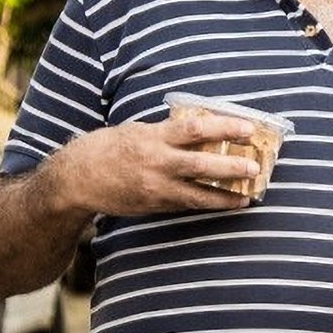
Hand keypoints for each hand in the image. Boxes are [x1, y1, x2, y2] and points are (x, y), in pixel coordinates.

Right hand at [55, 114, 264, 216]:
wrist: (77, 178)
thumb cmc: (112, 147)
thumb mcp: (140, 130)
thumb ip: (170, 132)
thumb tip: (207, 128)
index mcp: (154, 136)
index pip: (195, 128)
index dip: (224, 127)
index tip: (249, 127)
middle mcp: (156, 162)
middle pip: (200, 164)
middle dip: (231, 167)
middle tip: (256, 166)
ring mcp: (155, 187)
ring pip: (197, 194)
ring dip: (225, 196)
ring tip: (248, 195)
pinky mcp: (153, 205)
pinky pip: (186, 204)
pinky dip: (208, 204)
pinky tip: (227, 203)